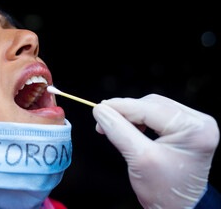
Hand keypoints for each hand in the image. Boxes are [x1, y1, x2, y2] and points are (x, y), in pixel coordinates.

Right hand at [92, 94, 218, 207]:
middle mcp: (199, 121)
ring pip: (153, 107)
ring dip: (131, 115)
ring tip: (113, 125)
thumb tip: (100, 110)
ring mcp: (194, 124)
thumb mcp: (139, 159)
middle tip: (103, 120)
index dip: (121, 107)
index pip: (150, 108)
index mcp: (194, 128)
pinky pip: (157, 115)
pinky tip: (128, 127)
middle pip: (152, 104)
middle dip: (125, 111)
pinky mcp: (186, 128)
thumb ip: (118, 130)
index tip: (98, 109)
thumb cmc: (164, 191)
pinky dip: (139, 119)